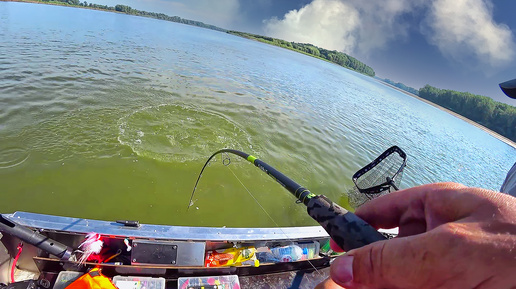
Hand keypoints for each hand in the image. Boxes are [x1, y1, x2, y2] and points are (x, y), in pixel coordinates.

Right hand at [318, 182, 515, 288]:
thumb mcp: (452, 249)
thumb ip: (393, 259)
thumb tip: (342, 268)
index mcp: (437, 207)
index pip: (383, 211)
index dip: (355, 226)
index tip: (333, 248)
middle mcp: (439, 237)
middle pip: (387, 253)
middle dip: (368, 271)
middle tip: (352, 288)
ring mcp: (448, 270)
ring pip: (401, 278)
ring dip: (382, 285)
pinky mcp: (452, 287)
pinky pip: (418, 288)